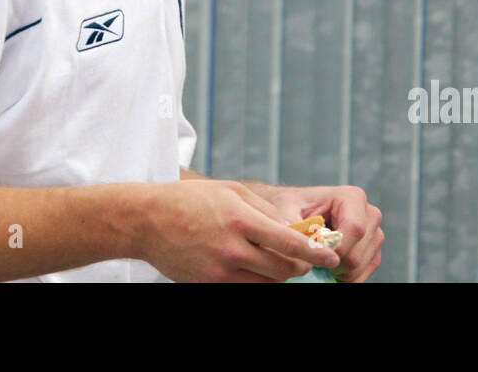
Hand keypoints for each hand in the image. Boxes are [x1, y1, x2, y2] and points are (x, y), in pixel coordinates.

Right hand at [134, 179, 340, 281]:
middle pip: (282, 270)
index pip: (289, 242)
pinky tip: (254, 268)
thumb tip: (294, 228)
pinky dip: (257, 281)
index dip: (314, 252)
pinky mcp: (210, 283)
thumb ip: (264, 209)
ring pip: (266, 284)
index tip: (330, 256)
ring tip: (279, 262)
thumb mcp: (230, 190)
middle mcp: (231, 247)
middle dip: (299, 267)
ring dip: (279, 276)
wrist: (146, 220)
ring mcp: (220, 270)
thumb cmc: (190, 199)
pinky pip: (245, 288)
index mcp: (239, 218)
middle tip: (303, 260)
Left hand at [263, 184, 383, 282]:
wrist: (296, 211)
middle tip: (311, 259)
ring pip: (359, 268)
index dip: (335, 249)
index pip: (355, 229)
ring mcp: (374, 235)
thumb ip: (291, 224)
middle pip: (357, 254)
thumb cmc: (291, 207)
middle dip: (331, 263)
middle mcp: (370, 214)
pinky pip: (362, 276)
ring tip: (318, 260)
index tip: (313, 256)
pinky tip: (328, 267)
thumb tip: (298, 247)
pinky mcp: (372, 253)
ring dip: (336, 272)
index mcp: (353, 197)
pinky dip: (343, 278)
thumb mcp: (285, 209)